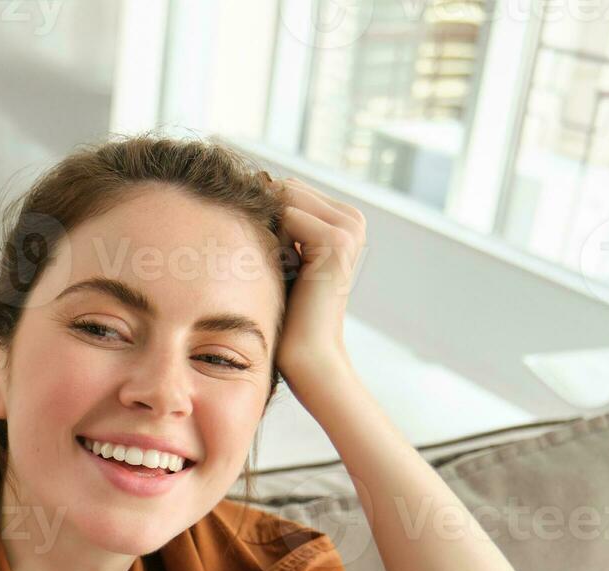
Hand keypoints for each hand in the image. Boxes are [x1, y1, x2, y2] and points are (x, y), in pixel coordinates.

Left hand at [266, 173, 367, 388]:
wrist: (307, 353)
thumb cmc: (288, 309)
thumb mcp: (282, 254)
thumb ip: (278, 219)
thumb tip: (257, 178)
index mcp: (344, 218)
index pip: (289, 188)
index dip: (267, 214)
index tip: (270, 254)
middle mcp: (352, 219)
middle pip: (287, 187)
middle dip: (267, 218)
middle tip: (274, 264)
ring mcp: (349, 228)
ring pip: (285, 197)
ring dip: (269, 230)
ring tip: (280, 268)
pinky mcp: (338, 241)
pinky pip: (286, 215)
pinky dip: (273, 241)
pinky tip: (284, 271)